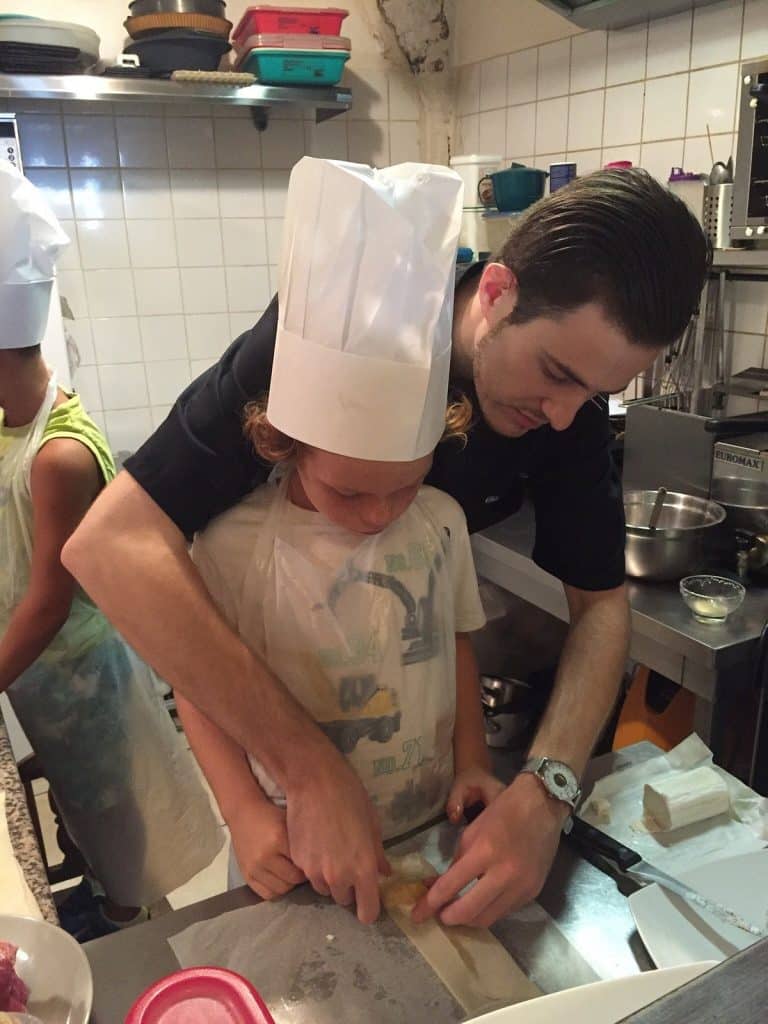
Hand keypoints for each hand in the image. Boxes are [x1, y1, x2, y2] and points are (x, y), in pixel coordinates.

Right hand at [229, 798, 305, 900]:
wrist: (243, 813)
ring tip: (291, 873)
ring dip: (289, 884)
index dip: (310, 865)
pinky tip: (279, 879)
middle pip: (292, 880)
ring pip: (280, 890)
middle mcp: (265, 856)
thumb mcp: (290, 821)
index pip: (302, 865)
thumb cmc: (270, 815)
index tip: (313, 862)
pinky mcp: (246, 875)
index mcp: (278, 839)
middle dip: (301, 876)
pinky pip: (266, 894)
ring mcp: (254, 868)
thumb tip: (319, 861)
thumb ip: (303, 841)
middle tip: (303, 868)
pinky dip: (276, 890)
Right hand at [285, 751, 389, 923]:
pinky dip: (312, 865)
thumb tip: (384, 872)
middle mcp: (339, 877)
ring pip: (324, 888)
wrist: (315, 782)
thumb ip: (377, 854)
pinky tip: (315, 842)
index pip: (367, 911)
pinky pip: (308, 873)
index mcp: (363, 870)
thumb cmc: (351, 798)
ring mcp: (315, 871)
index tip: (367, 902)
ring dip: (328, 878)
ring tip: (330, 852)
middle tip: (348, 864)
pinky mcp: (298, 861)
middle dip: (347, 888)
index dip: (368, 909)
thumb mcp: (372, 825)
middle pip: (343, 899)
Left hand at [413, 772, 566, 927]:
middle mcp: (505, 873)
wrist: (542, 806)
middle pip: (470, 911)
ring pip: (488, 918)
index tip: (417, 914)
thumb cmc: (502, 812)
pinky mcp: (533, 892)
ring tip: (456, 912)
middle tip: (438, 915)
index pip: (451, 885)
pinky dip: (488, 911)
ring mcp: (522, 886)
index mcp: (485, 851)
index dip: (430, 903)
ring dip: (468, 919)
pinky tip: (480, 904)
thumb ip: (456, 862)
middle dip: (448, 917)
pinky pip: (505, 911)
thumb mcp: (472, 832)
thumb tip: (437, 886)